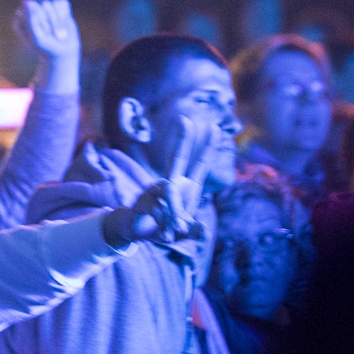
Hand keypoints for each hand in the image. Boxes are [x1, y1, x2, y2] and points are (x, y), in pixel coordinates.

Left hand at [13, 0, 80, 63]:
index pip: (29, 12)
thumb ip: (30, 19)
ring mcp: (46, 8)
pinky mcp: (59, 7)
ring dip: (57, 21)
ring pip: (52, 4)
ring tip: (57, 32)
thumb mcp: (36, 37)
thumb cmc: (46, 48)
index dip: (38, 25)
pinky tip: (63, 25)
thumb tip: (27, 1)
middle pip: (41, 6)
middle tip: (49, 35)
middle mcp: (33, 12)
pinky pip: (62, 3)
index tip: (40, 36)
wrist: (62, 54)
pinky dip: (64, 15)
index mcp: (21, 19)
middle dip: (48, 22)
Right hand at [106, 116, 213, 245]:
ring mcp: (156, 191)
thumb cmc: (164, 228)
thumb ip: (193, 230)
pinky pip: (156, 212)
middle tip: (185, 119)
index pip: (200, 164)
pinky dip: (162, 225)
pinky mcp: (144, 201)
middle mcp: (171, 184)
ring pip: (169, 196)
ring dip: (174, 215)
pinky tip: (165, 235)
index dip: (207, 147)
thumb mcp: (183, 231)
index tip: (215, 128)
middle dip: (182, 141)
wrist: (137, 232)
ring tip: (174, 233)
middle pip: (177, 159)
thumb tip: (202, 231)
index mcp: (187, 187)